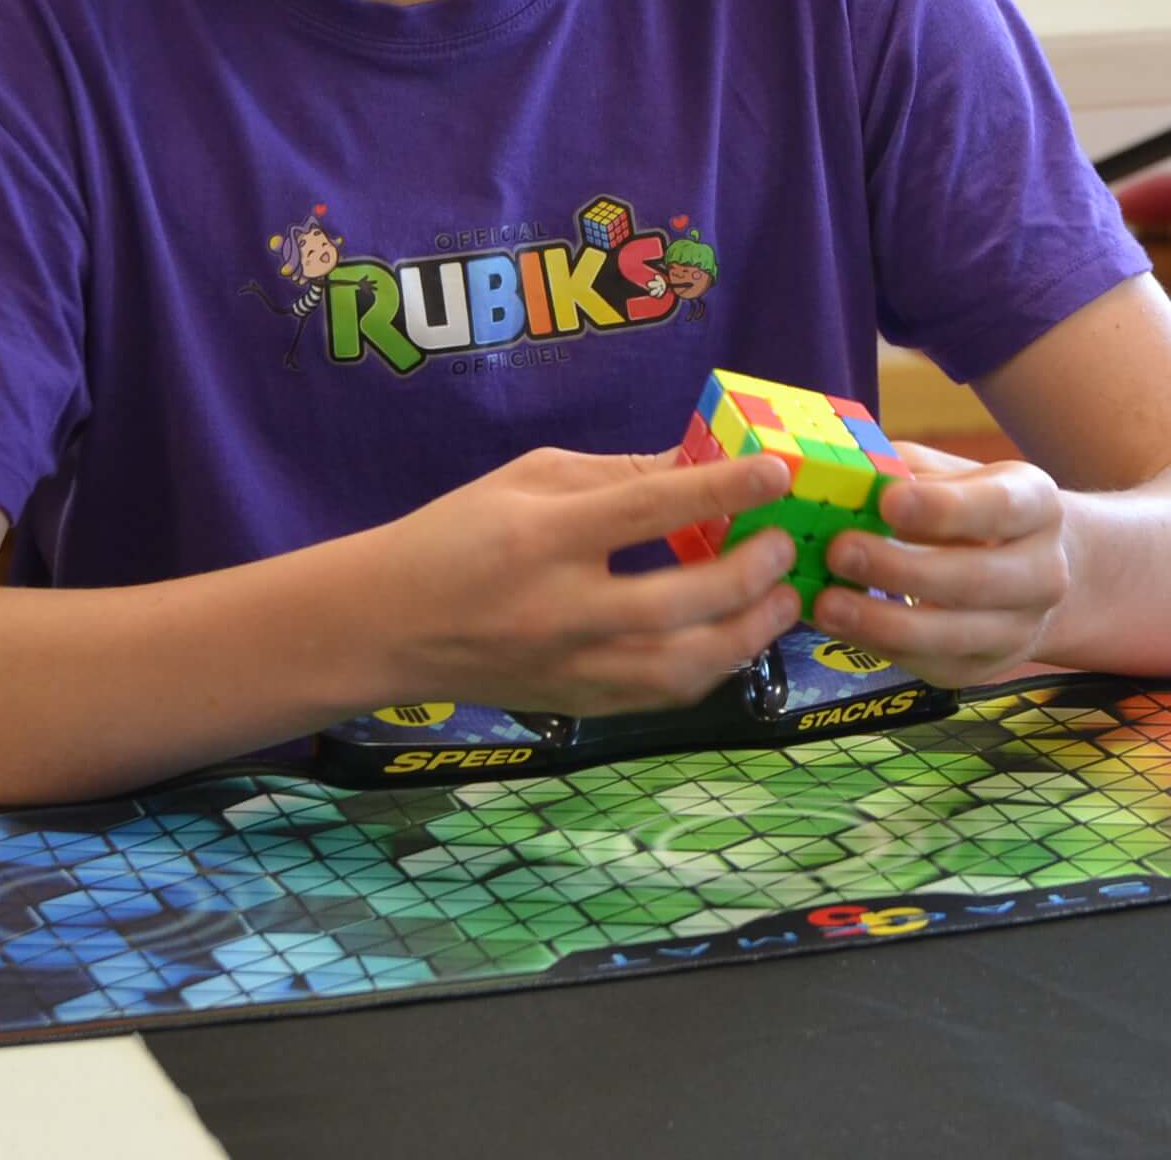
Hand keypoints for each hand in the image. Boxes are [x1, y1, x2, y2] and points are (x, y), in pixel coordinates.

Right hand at [364, 447, 800, 716]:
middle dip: (752, 572)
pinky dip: (712, 667)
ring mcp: (571, 668)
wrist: (386, 626)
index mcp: (543, 536)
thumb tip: (701, 465)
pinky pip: (663, 696)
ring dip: (749, 632)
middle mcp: (561, 609)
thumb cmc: (457, 535)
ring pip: (685, 665)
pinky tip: (733, 637)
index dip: (722, 488)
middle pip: (683, 600)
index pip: (649, 508)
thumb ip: (617, 475)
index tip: (777, 473)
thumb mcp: (528, 478)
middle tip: (784, 544)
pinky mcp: (577, 706)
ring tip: (780, 600)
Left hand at [811, 443, 1071, 686]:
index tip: (888, 501)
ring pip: (953, 635)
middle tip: (840, 551)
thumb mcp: (952, 474)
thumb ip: (905, 471)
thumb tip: (847, 477)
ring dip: (883, 622)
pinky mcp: (982, 667)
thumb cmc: (971, 507)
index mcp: (1037, 506)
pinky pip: (930, 663)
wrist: (1029, 571)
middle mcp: (1043, 571)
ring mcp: (1018, 628)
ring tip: (827, 603)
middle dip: (902, 569)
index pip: (998, 507)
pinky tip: (839, 624)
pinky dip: (878, 646)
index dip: (942, 508)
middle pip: (975, 579)